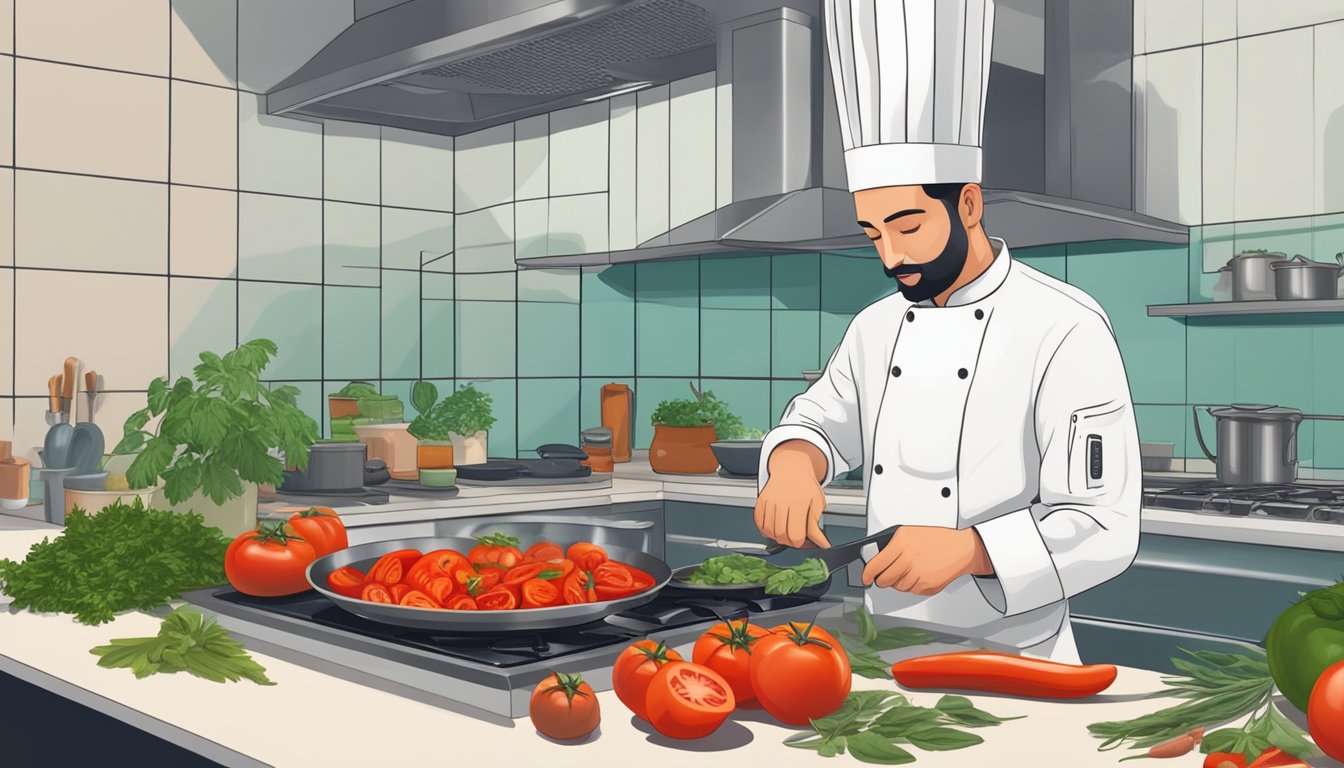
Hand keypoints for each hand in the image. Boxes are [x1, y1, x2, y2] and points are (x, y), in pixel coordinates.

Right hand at [754, 441, 830, 547]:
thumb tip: (822, 544)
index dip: (799, 543)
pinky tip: (773, 528)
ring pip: (769, 530)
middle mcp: (782, 501)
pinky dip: (764, 529)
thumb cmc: (806, 486)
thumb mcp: (817, 504)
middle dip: (788, 542)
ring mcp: (770, 500)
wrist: (791, 468)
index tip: (802, 541)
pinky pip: (758, 522)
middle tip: (794, 538)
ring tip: (785, 533)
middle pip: (781, 534)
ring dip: (776, 537)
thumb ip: (816, 526)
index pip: (795, 534)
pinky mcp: (761, 500)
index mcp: (799, 503)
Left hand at [860, 526, 992, 595]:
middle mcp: (908, 558)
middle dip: (882, 580)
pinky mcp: (926, 585)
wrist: (961, 549)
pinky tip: (920, 574)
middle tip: (884, 576)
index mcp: (901, 542)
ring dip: (899, 582)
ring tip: (909, 570)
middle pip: (884, 580)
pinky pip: (910, 591)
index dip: (867, 574)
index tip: (865, 577)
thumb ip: (891, 546)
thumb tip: (874, 559)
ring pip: (897, 587)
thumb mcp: (909, 533)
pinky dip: (912, 585)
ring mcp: (918, 573)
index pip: (875, 564)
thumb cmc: (936, 540)